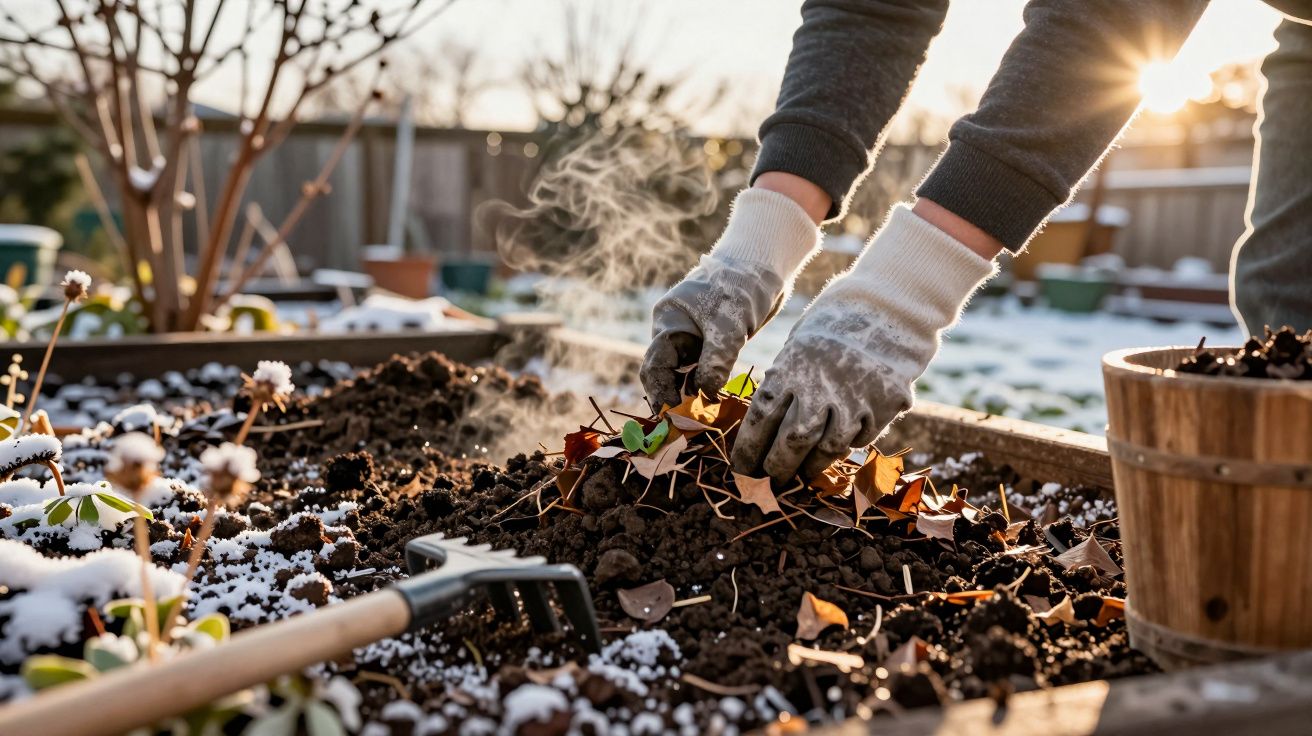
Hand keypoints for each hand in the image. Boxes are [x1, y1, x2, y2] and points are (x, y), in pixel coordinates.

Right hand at [641, 188, 821, 410]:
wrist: (765, 265)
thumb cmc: (741, 286)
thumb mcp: (728, 325)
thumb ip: (715, 361)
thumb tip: (705, 395)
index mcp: (668, 321)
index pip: (655, 363)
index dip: (660, 391)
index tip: (672, 415)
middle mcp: (676, 331)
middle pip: (666, 373)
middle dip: (673, 398)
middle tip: (685, 426)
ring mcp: (695, 338)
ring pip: (686, 375)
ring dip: (692, 397)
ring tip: (701, 421)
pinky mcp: (714, 344)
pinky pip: (705, 372)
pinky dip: (708, 388)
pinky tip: (716, 405)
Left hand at [732, 204, 997, 481]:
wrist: (887, 308)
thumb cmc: (832, 327)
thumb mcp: (797, 349)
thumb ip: (784, 386)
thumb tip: (764, 428)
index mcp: (790, 371)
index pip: (760, 421)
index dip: (748, 451)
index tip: (741, 471)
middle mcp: (819, 389)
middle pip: (791, 443)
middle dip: (776, 469)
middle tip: (769, 483)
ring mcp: (853, 400)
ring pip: (826, 449)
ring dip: (810, 467)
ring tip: (801, 475)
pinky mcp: (882, 407)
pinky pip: (859, 438)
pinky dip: (845, 447)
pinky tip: (835, 449)